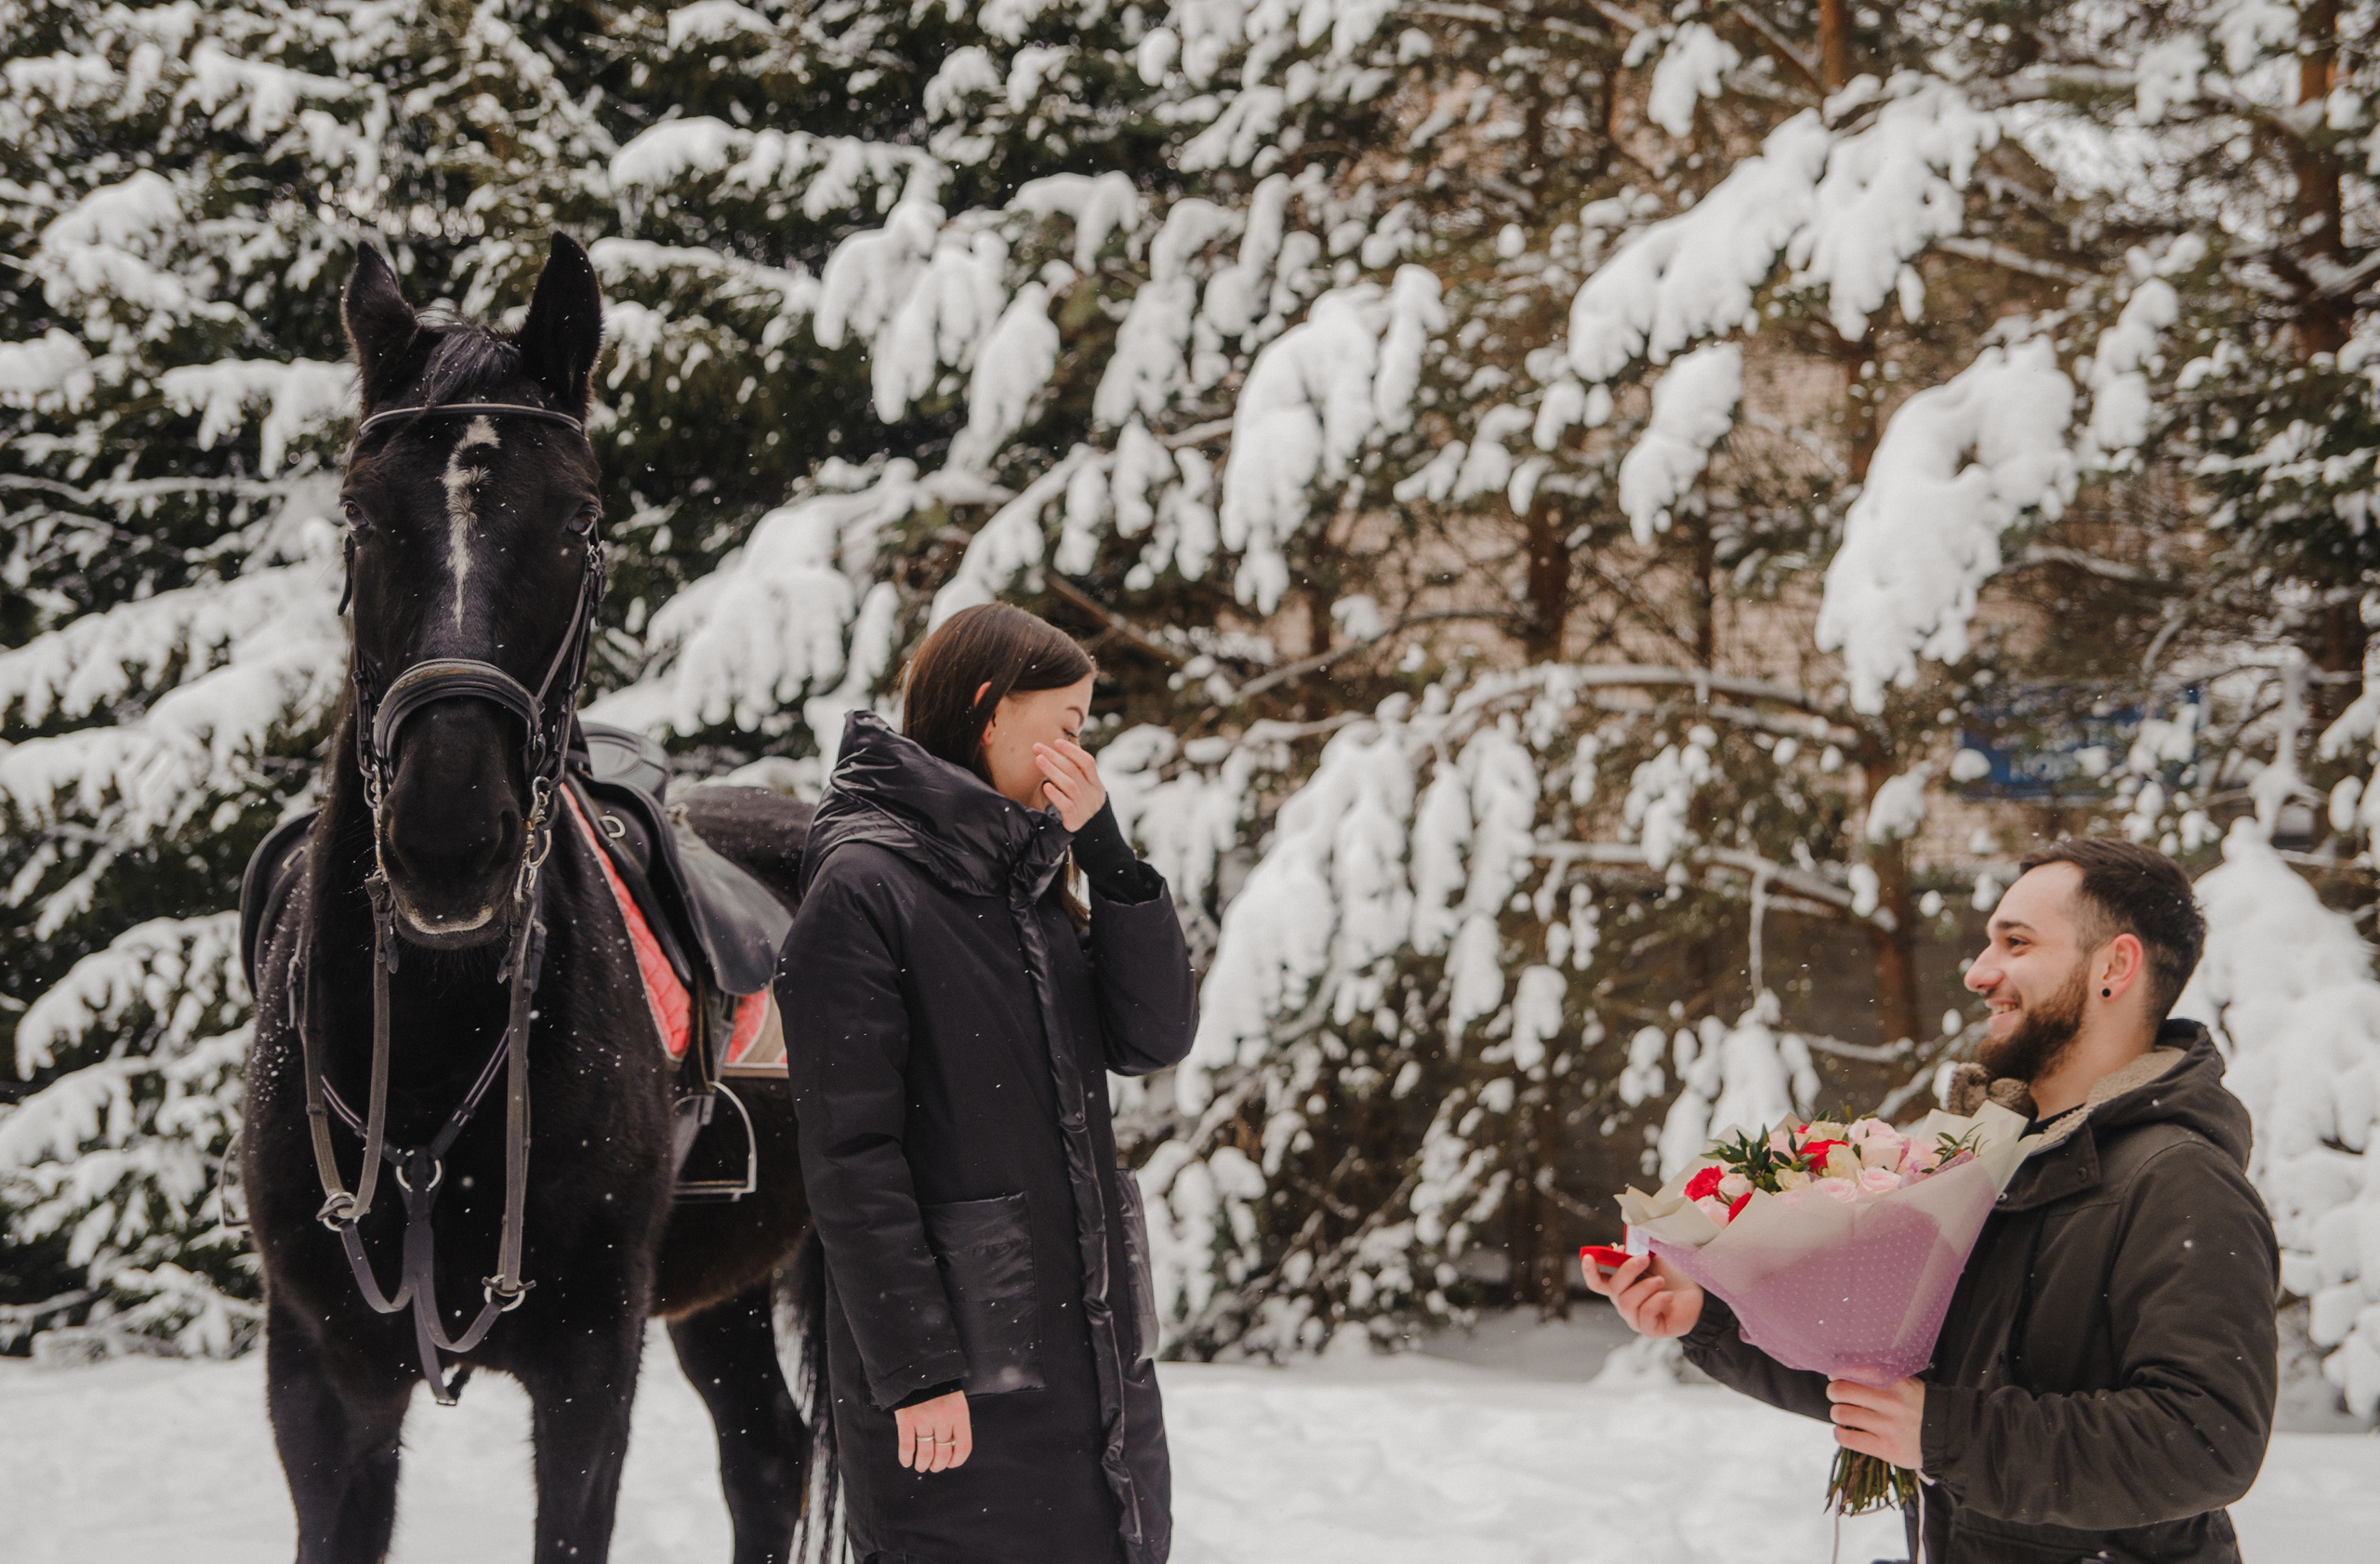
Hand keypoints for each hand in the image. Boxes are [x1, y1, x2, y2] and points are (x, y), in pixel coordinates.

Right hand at [893, 1390, 971, 1472]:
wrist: (918, 1365)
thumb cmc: (939, 1386)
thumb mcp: (955, 1400)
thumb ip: (955, 1421)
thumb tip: (952, 1449)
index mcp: (959, 1413)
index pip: (963, 1446)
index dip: (957, 1461)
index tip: (950, 1464)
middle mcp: (943, 1418)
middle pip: (943, 1453)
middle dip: (938, 1465)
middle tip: (933, 1467)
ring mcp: (924, 1418)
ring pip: (925, 1453)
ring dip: (922, 1464)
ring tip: (921, 1466)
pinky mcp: (906, 1418)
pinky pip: (907, 1445)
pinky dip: (906, 1458)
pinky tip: (906, 1462)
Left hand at [1033, 737, 1105, 830]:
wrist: (1095, 842)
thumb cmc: (1084, 812)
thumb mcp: (1086, 794)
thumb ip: (1077, 778)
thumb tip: (1060, 756)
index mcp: (1097, 786)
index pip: (1088, 763)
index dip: (1072, 751)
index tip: (1056, 742)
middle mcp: (1093, 795)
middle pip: (1074, 771)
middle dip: (1055, 757)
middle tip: (1038, 748)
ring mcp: (1086, 809)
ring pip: (1070, 785)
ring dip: (1052, 770)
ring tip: (1038, 760)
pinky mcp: (1076, 821)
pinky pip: (1067, 806)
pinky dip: (1056, 795)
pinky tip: (1045, 786)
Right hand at [1583, 1251, 1703, 1338]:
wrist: (1698, 1295)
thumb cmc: (1674, 1275)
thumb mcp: (1654, 1259)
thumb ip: (1635, 1253)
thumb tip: (1619, 1248)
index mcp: (1621, 1285)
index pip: (1598, 1282)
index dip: (1590, 1272)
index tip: (1589, 1257)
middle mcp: (1624, 1303)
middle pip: (1613, 1289)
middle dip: (1627, 1271)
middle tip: (1644, 1259)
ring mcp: (1635, 1318)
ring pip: (1627, 1303)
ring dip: (1645, 1287)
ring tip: (1662, 1280)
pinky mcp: (1649, 1329)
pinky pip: (1645, 1314)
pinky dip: (1657, 1301)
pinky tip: (1669, 1296)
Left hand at [1827, 1377, 1923, 1469]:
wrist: (1948, 1437)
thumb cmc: (1921, 1408)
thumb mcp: (1907, 1384)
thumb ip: (1881, 1376)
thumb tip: (1846, 1372)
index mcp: (1896, 1382)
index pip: (1855, 1370)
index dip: (1839, 1373)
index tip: (1835, 1377)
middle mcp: (1891, 1402)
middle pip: (1841, 1391)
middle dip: (1834, 1392)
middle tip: (1837, 1396)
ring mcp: (1887, 1426)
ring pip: (1841, 1413)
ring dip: (1837, 1414)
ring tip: (1844, 1415)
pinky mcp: (1886, 1448)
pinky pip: (1847, 1438)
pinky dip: (1840, 1434)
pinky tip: (1845, 1431)